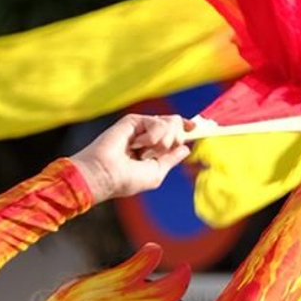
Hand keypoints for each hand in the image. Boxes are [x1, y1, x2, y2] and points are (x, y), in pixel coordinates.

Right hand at [71, 111, 193, 203]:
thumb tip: (186, 148)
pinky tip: (139, 144)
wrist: (106, 174)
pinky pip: (157, 121)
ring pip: (170, 122)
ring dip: (163, 139)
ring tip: (146, 150)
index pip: (174, 134)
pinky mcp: (133, 121)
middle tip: (159, 150)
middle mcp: (147, 138)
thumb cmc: (127, 179)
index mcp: (152, 151)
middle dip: (174, 138)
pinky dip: (153, 135)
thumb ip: (171, 159)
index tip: (195, 127)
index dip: (186, 128)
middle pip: (175, 125)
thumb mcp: (156, 172)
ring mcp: (140, 128)